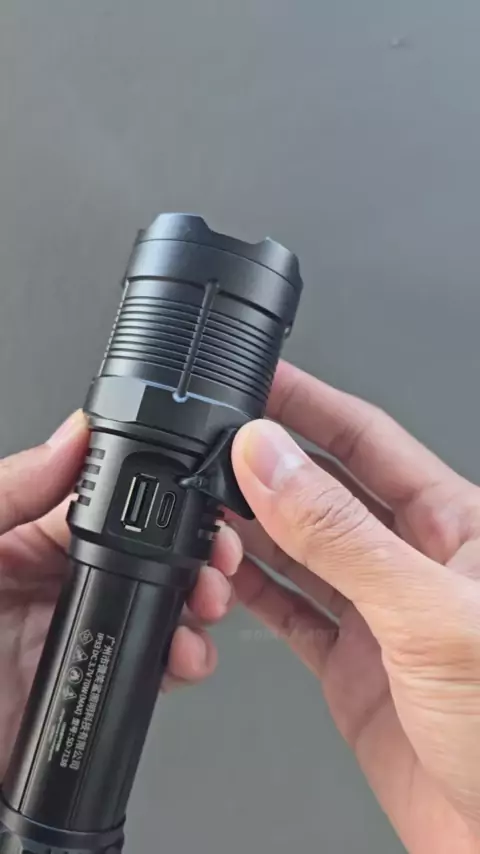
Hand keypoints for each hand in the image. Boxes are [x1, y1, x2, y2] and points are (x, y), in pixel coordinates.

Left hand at [0, 411, 240, 776]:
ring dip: (203, 598)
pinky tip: (186, 654)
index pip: (107, 503)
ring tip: (208, 602)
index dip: (155, 495)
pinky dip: (188, 657)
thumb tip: (71, 437)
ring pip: (168, 603)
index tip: (193, 490)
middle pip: (151, 551)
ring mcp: (85, 631)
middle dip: (196, 547)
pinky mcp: (100, 678)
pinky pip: (160, 663)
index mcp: (28, 539)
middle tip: (216, 553)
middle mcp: (61, 581)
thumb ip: (12, 491)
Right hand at [231, 361, 479, 853]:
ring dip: (251, 527)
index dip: (311, 405)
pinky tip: (225, 570)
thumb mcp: (428, 614)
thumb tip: (273, 464)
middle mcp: (412, 561)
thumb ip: (341, 536)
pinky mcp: (351, 664)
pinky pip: (289, 610)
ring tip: (205, 503)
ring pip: (299, 548)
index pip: (368, 439)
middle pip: (325, 488)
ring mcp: (378, 612)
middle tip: (214, 443)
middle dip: (270, 463)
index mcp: (454, 525)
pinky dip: (251, 590)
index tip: (260, 381)